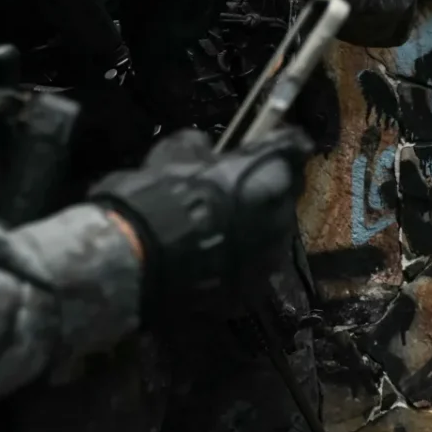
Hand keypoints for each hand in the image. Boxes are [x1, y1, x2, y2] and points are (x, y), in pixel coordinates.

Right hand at [89, 127, 315, 317]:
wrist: (137, 256)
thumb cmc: (161, 194)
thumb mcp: (175, 152)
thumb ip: (201, 146)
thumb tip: (204, 147)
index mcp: (272, 176)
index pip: (294, 148)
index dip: (278, 144)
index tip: (265, 142)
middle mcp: (282, 216)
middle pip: (281, 196)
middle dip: (262, 191)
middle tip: (231, 189)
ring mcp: (269, 257)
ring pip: (269, 234)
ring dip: (251, 228)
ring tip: (217, 229)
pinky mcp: (250, 289)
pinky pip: (250, 266)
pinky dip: (237, 260)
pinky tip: (210, 258)